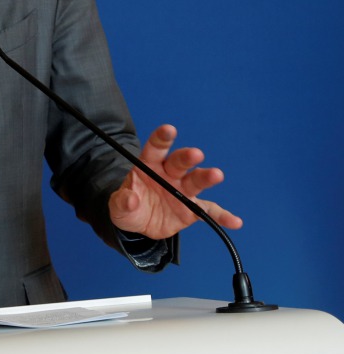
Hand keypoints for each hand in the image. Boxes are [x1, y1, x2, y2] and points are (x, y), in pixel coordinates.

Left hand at [109, 123, 243, 238]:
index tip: (169, 129)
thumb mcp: (118, 206)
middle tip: (196, 154)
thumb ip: (123, 201)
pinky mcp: (192, 209)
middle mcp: (169, 174)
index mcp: (149, 166)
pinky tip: (234, 221)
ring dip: (206, 177)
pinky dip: (222, 216)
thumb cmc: (128, 207)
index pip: (155, 149)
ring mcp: (182, 191)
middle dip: (187, 157)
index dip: (162, 138)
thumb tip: (130, 198)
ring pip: (196, 181)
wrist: (139, 224)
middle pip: (179, 162)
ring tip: (216, 175)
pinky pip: (209, 211)